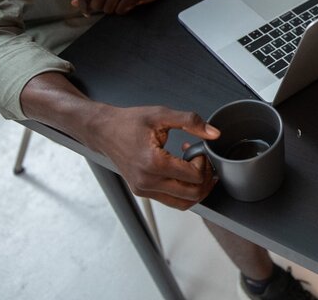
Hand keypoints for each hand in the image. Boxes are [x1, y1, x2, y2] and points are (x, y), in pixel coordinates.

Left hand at [71, 0, 177, 15]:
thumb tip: (74, 3)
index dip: (84, 7)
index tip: (86, 12)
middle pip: (97, 5)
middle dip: (104, 7)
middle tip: (114, 2)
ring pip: (109, 9)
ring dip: (116, 8)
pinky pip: (121, 11)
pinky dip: (126, 9)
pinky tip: (132, 1)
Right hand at [91, 105, 220, 209]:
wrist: (104, 130)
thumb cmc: (129, 122)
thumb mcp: (161, 115)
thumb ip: (190, 122)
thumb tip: (214, 133)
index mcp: (153, 163)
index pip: (194, 176)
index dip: (204, 162)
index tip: (198, 150)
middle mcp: (147, 181)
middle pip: (192, 194)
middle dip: (204, 178)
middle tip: (201, 160)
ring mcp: (144, 189)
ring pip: (183, 203)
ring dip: (195, 188)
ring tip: (194, 168)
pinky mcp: (142, 192)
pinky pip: (171, 200)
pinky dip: (182, 190)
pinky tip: (181, 171)